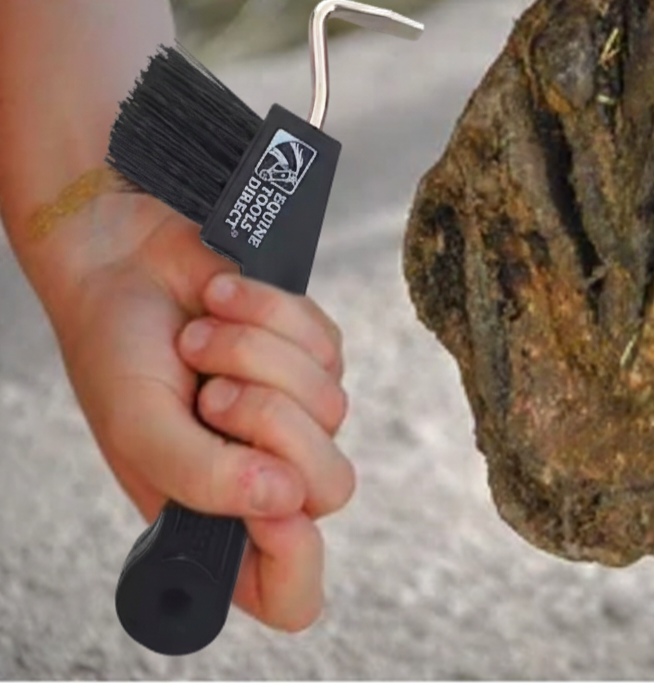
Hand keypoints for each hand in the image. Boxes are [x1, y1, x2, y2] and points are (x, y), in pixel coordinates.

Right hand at [50, 198, 352, 630]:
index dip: (293, 556)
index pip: (291, 592)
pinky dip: (272, 314)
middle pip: (333, 487)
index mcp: (218, 521)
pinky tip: (223, 302)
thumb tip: (285, 501)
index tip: (265, 486)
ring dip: (256, 356)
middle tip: (212, 394)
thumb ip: (204, 480)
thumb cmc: (118, 354)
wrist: (122, 263)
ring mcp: (298, 416)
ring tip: (199, 338)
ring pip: (333, 405)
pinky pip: (328, 343)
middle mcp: (267, 477)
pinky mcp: (315, 355)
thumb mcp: (141, 429)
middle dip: (272, 423)